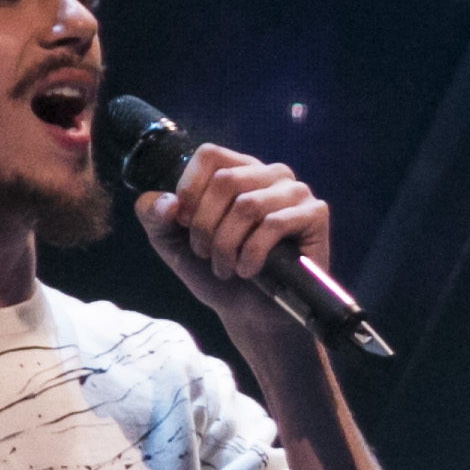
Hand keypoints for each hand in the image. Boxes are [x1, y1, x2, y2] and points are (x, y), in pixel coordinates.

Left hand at [136, 141, 329, 342]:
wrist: (252, 314)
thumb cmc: (217, 274)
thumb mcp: (174, 244)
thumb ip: (155, 216)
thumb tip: (166, 201)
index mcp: (238, 169)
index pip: (210, 155)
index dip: (189, 190)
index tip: (185, 225)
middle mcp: (269, 173)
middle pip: (225, 180)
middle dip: (205, 225)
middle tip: (205, 254)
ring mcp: (295, 192)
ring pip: (248, 204)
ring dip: (227, 244)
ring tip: (226, 267)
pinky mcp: (315, 214)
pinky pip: (274, 224)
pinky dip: (252, 253)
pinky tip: (249, 270)